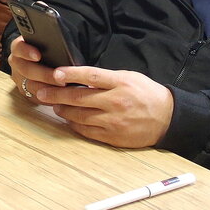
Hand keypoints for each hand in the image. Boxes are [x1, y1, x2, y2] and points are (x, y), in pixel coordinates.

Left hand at [48, 66, 173, 148]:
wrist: (168, 117)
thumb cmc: (146, 93)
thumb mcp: (128, 77)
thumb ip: (105, 78)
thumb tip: (79, 77)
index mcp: (120, 83)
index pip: (90, 76)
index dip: (70, 74)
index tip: (55, 73)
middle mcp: (116, 102)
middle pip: (79, 98)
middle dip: (57, 95)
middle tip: (42, 92)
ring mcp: (114, 121)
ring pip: (80, 116)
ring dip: (64, 110)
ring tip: (54, 106)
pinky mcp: (113, 136)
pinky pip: (88, 131)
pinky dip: (75, 125)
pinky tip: (69, 119)